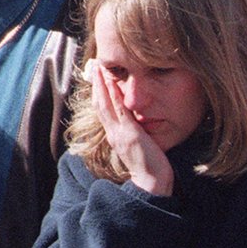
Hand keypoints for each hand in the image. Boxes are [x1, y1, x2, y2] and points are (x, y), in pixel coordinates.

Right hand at [90, 60, 173, 195]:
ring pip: (105, 104)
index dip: (99, 92)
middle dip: (96, 84)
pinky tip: (111, 82)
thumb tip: (139, 123)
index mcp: (115, 135)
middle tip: (94, 65)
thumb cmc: (151, 166)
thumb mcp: (140, 145)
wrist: (152, 182)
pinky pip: (118, 111)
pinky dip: (113, 95)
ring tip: (98, 68)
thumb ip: (136, 133)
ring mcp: (119, 133)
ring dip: (101, 84)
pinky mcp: (129, 134)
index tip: (97, 76)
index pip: (103, 109)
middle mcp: (113, 133)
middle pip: (99, 103)